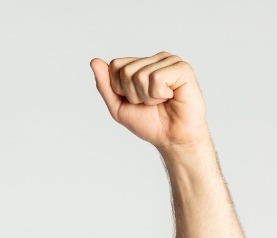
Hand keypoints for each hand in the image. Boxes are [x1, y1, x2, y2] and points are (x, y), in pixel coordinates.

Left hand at [89, 53, 208, 149]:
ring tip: (161, 101)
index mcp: (141, 64)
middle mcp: (155, 59)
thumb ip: (105, 85)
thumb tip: (94, 61)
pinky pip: (157, 78)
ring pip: (141, 75)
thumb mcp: (118, 106)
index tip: (136, 100)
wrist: (172, 139)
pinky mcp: (182, 68)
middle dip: (133, 94)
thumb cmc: (149, 123)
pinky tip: (171, 97)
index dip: (120, 88)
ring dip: (147, 97)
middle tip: (150, 103)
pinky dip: (159, 95)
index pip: (115, 65)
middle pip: (126, 71)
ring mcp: (170, 61)